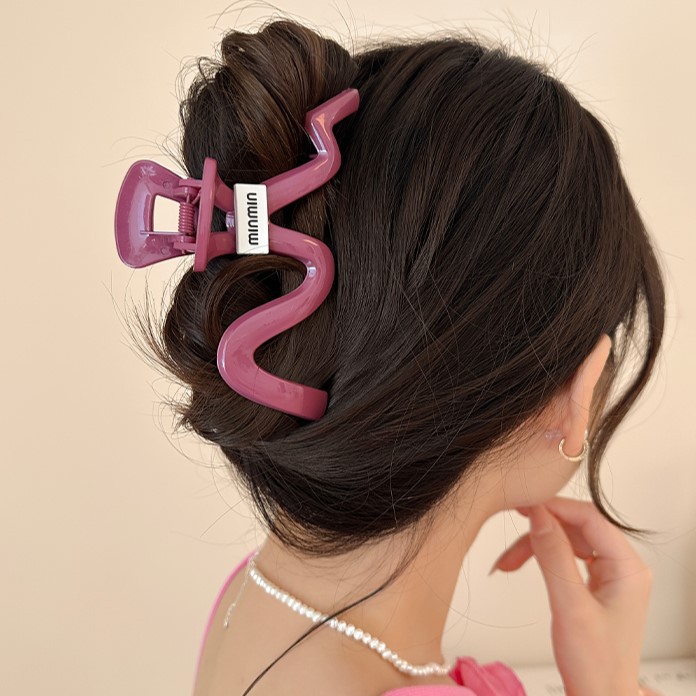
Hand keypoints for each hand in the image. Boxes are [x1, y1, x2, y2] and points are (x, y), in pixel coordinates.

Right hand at [490, 497, 653, 695]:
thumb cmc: (594, 664)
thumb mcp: (570, 606)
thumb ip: (553, 556)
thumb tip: (538, 515)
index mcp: (629, 568)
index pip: (590, 519)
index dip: (555, 508)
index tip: (524, 505)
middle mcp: (622, 567)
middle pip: (576, 527)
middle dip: (540, 531)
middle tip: (510, 532)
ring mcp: (609, 575)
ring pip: (566, 540)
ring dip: (535, 546)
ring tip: (507, 562)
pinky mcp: (595, 585)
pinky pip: (565, 556)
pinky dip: (541, 557)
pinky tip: (520, 564)